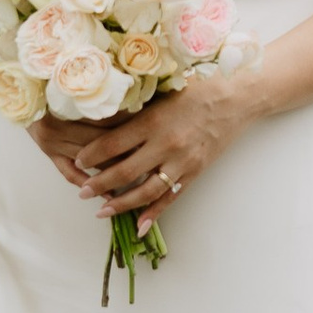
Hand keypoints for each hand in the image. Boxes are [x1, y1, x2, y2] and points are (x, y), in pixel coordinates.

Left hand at [31, 71, 256, 220]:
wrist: (236, 98)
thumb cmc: (198, 87)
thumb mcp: (163, 91)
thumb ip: (137, 107)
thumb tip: (103, 116)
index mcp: (153, 120)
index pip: (111, 144)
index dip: (90, 155)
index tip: (76, 160)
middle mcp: (165, 144)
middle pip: (123, 172)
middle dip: (97, 184)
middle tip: (80, 191)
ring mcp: (181, 162)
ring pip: (144, 191)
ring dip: (120, 204)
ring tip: (101, 211)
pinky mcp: (194, 172)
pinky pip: (170, 198)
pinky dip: (154, 214)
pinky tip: (139, 226)